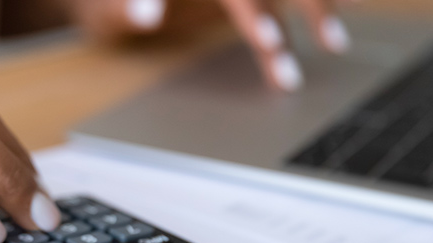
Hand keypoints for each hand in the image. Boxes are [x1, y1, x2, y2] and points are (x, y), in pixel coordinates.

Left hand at [67, 0, 353, 91]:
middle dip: (300, 10)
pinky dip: (309, 2)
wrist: (103, 0)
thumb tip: (144, 16)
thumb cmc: (98, 1)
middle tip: (324, 47)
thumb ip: (124, 6)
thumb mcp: (104, 9)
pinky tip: (329, 15)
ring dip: (315, 4)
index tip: (269, 42)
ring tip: (334, 41)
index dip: (255, 15)